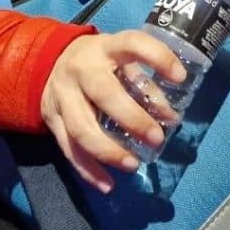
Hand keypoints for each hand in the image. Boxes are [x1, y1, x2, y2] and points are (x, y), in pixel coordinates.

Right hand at [41, 31, 186, 192]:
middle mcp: (82, 69)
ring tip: (133, 165)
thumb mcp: (122, 61)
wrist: (49, 62)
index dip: (158, 57)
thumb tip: (171, 118)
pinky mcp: (52, 119)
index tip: (180, 77)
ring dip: (108, 151)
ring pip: (81, 128)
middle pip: (104, 94)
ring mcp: (63, 95)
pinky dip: (88, 169)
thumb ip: (145, 85)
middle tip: (157, 138)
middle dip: (132, 118)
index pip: (133, 44)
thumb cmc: (100, 61)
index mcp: (106, 47)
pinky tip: (107, 184)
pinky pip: (68, 149)